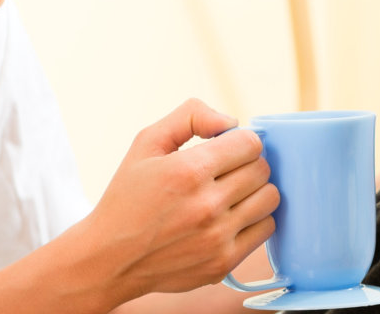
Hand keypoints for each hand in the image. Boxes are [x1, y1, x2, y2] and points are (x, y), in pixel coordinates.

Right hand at [80, 99, 279, 298]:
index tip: (225, 149)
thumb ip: (189, 118)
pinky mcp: (223, 263)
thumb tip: (231, 121)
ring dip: (255, 191)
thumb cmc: (127, 197)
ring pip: (270, 199)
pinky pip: (265, 229)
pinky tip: (230, 217)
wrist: (109, 258)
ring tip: (230, 194)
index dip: (239, 141)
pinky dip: (253, 219)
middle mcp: (206, 206)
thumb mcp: (145, 143)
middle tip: (225, 171)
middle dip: (247, 164)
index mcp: (188, 171)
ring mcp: (217, 238)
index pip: (250, 144)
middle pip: (262, 169)